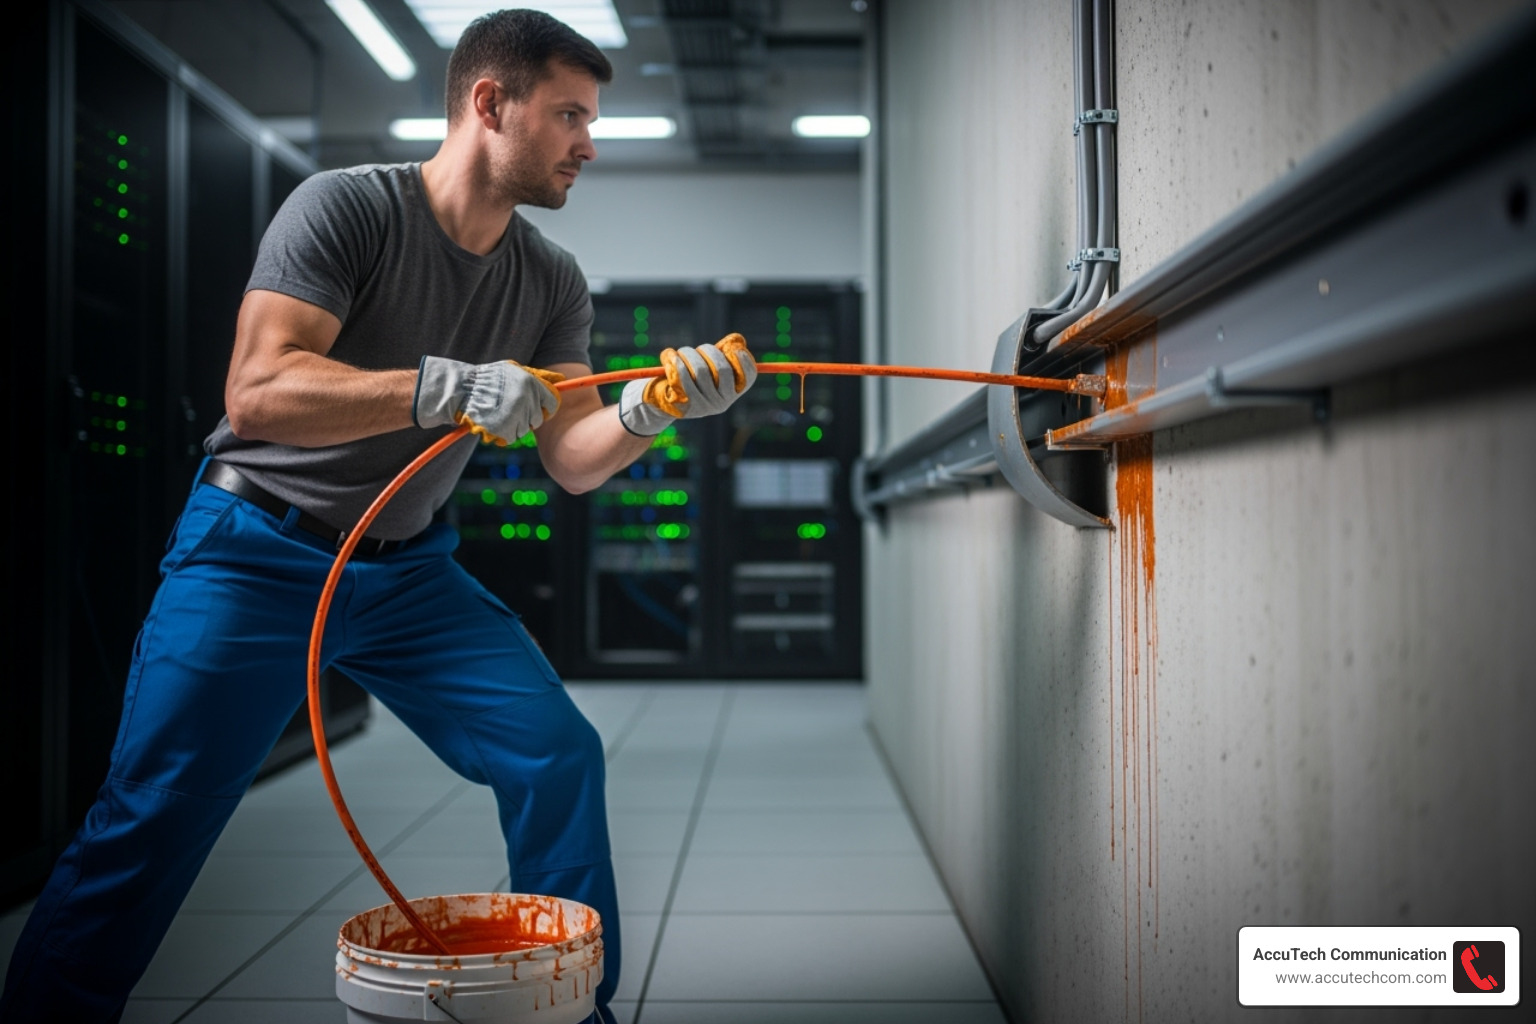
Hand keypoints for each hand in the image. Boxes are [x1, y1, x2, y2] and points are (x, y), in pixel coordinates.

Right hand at [413, 356, 564, 445]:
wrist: (461, 390)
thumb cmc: (487, 379)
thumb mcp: (512, 370)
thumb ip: (536, 376)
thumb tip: (560, 379)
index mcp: (531, 383)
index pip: (551, 402)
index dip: (543, 407)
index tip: (536, 408)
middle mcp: (526, 399)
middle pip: (537, 419)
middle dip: (526, 417)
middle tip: (510, 410)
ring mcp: (516, 415)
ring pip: (524, 429)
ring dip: (513, 426)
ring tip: (498, 414)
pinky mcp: (505, 429)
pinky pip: (511, 437)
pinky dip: (503, 433)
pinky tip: (493, 422)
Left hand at [619, 334, 757, 435]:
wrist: (662, 401)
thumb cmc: (688, 378)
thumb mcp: (706, 367)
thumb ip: (721, 355)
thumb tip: (738, 340)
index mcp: (732, 393)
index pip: (748, 376)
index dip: (744, 360)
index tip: (733, 348)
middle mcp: (722, 402)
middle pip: (723, 369)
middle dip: (708, 351)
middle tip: (697, 348)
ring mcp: (704, 406)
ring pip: (701, 371)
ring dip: (688, 354)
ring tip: (679, 353)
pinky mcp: (685, 406)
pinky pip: (683, 378)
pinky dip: (675, 362)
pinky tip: (669, 356)